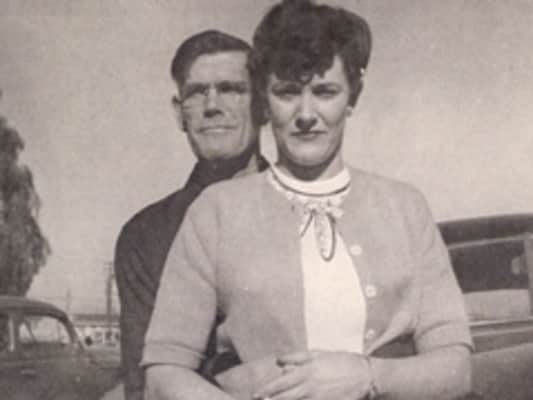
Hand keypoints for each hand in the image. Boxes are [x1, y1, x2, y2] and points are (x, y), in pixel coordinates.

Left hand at [253, 350, 371, 399]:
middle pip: (284, 398)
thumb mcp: (318, 354)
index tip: (255, 394)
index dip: (267, 390)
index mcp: (306, 371)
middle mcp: (309, 387)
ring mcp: (317, 399)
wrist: (366, 376)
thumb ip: (297, 357)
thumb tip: (278, 361)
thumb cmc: (341, 362)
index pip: (281, 383)